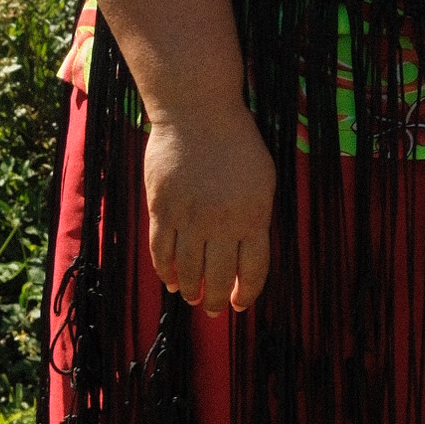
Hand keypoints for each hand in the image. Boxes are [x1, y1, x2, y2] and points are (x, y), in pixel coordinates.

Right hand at [142, 102, 274, 313]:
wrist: (198, 114)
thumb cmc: (237, 145)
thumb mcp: (263, 181)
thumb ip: (256, 218)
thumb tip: (247, 257)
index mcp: (254, 217)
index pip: (254, 270)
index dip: (246, 293)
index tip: (239, 304)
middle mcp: (222, 223)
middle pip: (219, 277)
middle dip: (216, 300)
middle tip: (214, 309)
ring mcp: (189, 217)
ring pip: (188, 270)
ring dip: (191, 290)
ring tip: (193, 298)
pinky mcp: (162, 209)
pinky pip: (161, 251)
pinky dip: (165, 271)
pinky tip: (172, 281)